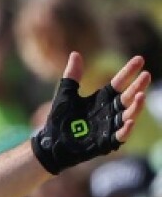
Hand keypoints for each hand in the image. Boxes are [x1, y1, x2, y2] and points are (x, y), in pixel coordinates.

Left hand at [31, 53, 150, 173]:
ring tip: (140, 96)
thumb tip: (75, 54)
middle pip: (127, 97)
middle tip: (146, 75)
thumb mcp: (66, 95)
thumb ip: (72, 76)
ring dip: (136, 107)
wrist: (51, 143)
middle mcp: (110, 111)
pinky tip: (130, 121)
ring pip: (128, 115)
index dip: (129, 72)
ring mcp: (109, 126)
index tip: (139, 59)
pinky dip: (126, 129)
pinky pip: (120, 136)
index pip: (119, 83)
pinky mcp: (106, 142)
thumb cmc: (59, 118)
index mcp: (102, 99)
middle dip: (137, 87)